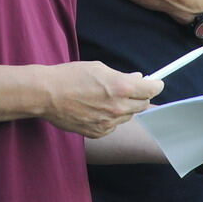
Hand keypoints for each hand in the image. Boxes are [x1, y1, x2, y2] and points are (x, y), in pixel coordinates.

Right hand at [40, 62, 163, 138]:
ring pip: (127, 116)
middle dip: (140, 96)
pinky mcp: (98, 133)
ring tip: (106, 97)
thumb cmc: (70, 76)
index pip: (151, 90)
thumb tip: (136, 79)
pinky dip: (110, 118)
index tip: (156, 83)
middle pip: (143, 105)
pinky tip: (96, 108)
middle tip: (132, 89)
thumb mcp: (99, 68)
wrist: (47, 94)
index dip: (155, 85)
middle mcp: (118, 107)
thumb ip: (121, 76)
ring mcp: (108, 123)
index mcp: (121, 87)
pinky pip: (113, 125)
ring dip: (124, 107)